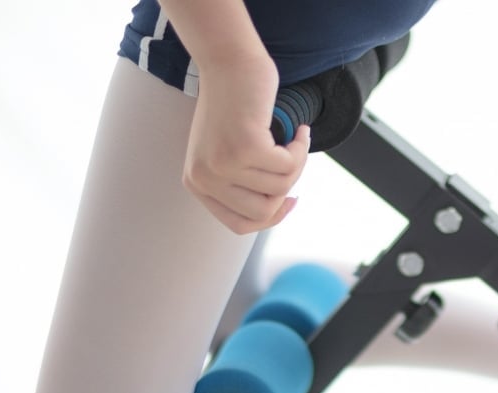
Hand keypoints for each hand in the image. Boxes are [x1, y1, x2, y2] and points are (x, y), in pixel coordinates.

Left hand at [182, 55, 310, 233]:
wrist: (229, 61)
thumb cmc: (234, 104)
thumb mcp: (228, 151)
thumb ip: (241, 184)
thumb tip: (277, 209)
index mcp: (197, 183)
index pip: (239, 225)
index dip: (271, 217)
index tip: (290, 199)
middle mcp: (204, 177)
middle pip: (262, 214)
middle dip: (286, 190)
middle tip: (292, 160)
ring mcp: (223, 164)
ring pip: (280, 188)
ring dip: (296, 164)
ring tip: (294, 139)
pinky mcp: (245, 147)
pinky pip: (289, 166)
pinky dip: (300, 148)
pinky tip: (299, 130)